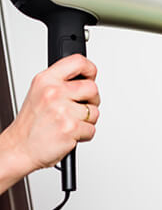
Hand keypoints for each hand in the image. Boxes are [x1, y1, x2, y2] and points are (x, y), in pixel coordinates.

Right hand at [2, 54, 98, 173]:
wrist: (19, 148)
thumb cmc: (31, 124)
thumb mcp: (39, 93)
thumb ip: (61, 83)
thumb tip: (87, 78)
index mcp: (45, 80)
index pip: (77, 62)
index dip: (89, 69)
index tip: (91, 77)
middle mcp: (53, 92)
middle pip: (92, 88)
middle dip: (91, 101)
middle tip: (78, 109)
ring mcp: (62, 110)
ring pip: (94, 111)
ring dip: (87, 121)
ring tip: (69, 123)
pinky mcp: (70, 128)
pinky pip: (92, 129)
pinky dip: (84, 134)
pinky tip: (69, 133)